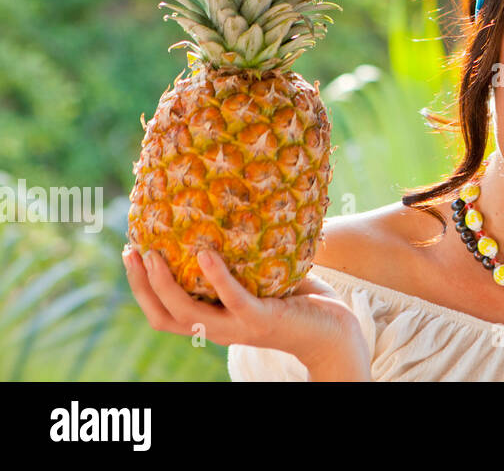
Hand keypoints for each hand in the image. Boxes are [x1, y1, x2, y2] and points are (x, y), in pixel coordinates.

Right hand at [122, 245, 365, 370]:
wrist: (335, 330)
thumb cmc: (300, 300)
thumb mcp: (263, 278)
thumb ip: (244, 258)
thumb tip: (231, 212)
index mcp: (214, 321)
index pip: (163, 313)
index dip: (141, 288)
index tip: (130, 253)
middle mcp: (219, 330)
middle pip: (163, 316)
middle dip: (141, 286)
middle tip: (131, 251)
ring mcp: (239, 327)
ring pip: (187, 313)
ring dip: (165, 284)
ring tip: (153, 254)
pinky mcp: (261, 320)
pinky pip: (233, 299)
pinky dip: (216, 277)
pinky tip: (204, 253)